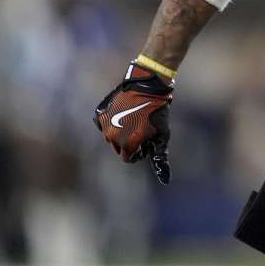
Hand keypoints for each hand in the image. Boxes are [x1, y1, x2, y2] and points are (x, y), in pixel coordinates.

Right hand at [93, 62, 173, 183]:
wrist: (147, 84)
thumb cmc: (157, 111)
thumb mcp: (162, 135)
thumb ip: (160, 158)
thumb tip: (165, 181)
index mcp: (127, 143)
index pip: (129, 158)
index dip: (139, 152)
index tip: (147, 141)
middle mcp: (112, 136)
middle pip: (119, 149)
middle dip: (130, 143)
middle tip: (141, 128)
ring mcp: (104, 124)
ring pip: (111, 137)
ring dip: (121, 133)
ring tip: (134, 118)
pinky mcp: (98, 114)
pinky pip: (104, 124)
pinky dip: (113, 121)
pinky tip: (124, 111)